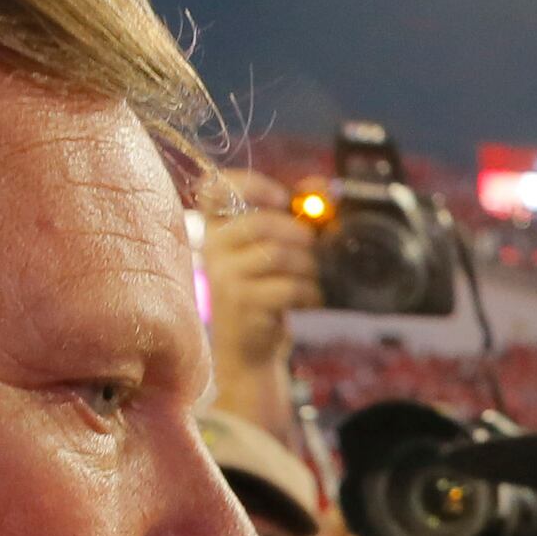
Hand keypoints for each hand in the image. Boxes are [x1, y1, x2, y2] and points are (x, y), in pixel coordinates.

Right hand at [200, 167, 320, 418]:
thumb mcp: (271, 253)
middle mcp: (213, 247)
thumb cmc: (264, 293)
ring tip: (312, 278)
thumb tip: (323, 187)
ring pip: (279, 255)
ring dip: (308, 267)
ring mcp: (225, 276)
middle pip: (261, 223)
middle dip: (299, 234)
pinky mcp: (243, 303)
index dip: (252, 185)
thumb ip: (291, 216)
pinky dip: (310, 292)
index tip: (282, 198)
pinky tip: (310, 299)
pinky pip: (289, 287)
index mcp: (217, 227)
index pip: (216, 188)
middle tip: (313, 247)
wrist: (249, 350)